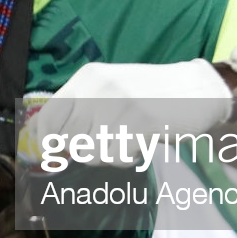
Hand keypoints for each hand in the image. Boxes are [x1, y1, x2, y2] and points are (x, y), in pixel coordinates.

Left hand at [27, 60, 234, 149]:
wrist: (196, 88)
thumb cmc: (147, 93)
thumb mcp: (106, 90)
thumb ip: (76, 111)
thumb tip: (40, 138)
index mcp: (86, 78)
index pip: (48, 117)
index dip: (44, 142)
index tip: (50, 154)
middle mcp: (98, 89)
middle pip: (69, 141)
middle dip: (83, 151)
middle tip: (107, 141)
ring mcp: (119, 106)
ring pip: (92, 154)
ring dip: (107, 155)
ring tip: (126, 138)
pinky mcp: (141, 124)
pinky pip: (117, 158)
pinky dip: (127, 158)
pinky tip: (140, 142)